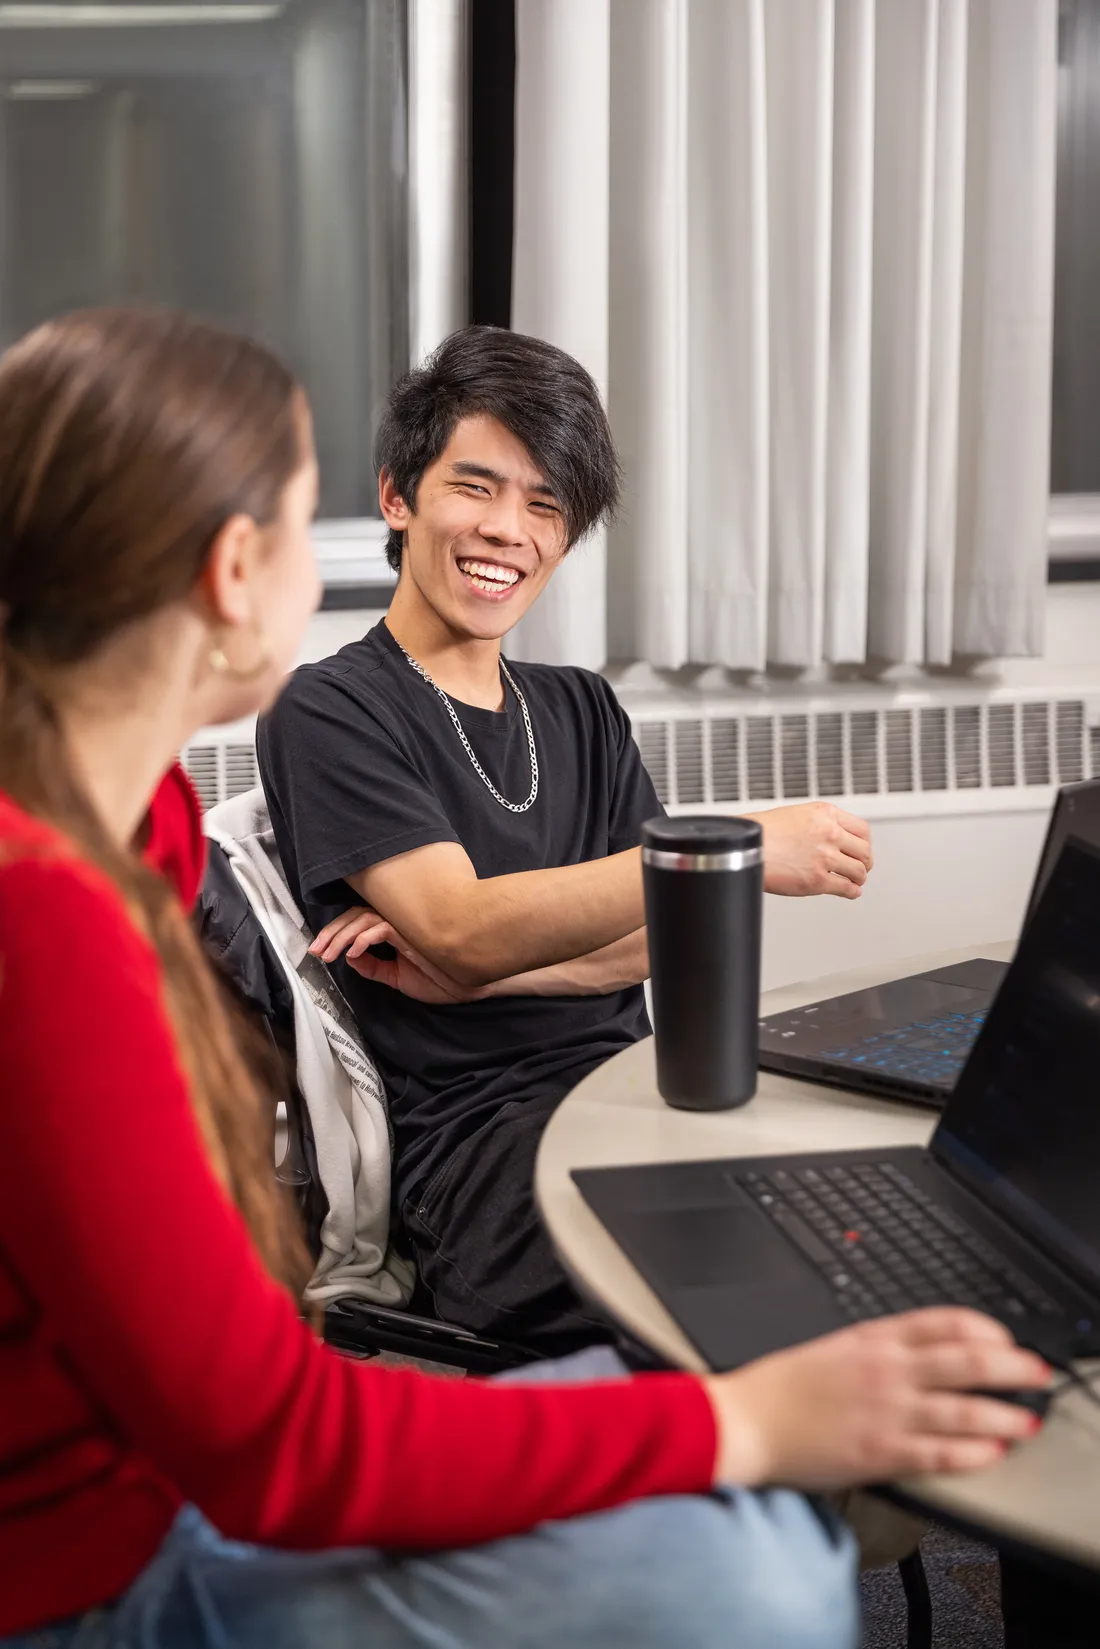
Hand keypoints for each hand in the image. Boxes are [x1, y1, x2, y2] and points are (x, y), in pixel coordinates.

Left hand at [308, 908, 487, 1005]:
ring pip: (364, 918)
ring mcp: (405, 926)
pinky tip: (354, 953)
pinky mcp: (412, 933)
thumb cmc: (440, 978)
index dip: (335, 933)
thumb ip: (374, 967)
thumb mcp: (396, 977)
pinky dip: (364, 938)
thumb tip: (350, 959)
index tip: (319, 951)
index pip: (358, 921)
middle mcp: (397, 923)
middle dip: (331, 933)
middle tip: (316, 952)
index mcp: (393, 930)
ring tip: (329, 955)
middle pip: (355, 915)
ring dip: (341, 936)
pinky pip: (381, 928)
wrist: (467, 987)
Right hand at [703, 1309, 1050, 1489]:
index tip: (1005, 1338)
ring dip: (1004, 1415)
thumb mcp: (836, 1347)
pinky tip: (992, 1453)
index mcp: (874, 1338)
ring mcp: (887, 1412)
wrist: (748, 1419)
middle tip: (1037, 1373)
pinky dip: (973, 1453)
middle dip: (1012, 1367)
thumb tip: (924, 1352)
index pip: (945, 1321)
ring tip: (1028, 1421)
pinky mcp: (881, 1453)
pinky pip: (940, 1454)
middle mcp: (887, 1370)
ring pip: (963, 1410)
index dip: (986, 1328)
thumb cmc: (783, 1386)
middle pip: (967, 1360)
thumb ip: (880, 1347)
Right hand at [747, 801, 872, 897]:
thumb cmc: (762, 832)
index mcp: (825, 814)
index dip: (864, 844)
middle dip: (864, 862)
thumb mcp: (796, 815)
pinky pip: (847, 888)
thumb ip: (818, 824)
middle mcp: (829, 833)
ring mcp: (825, 857)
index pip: (863, 830)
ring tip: (853, 881)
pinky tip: (849, 892)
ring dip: (858, 878)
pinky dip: (852, 892)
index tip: (861, 850)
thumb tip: (833, 839)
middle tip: (860, 868)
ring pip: (859, 871)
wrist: (745, 846)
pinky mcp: (818, 880)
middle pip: (865, 851)